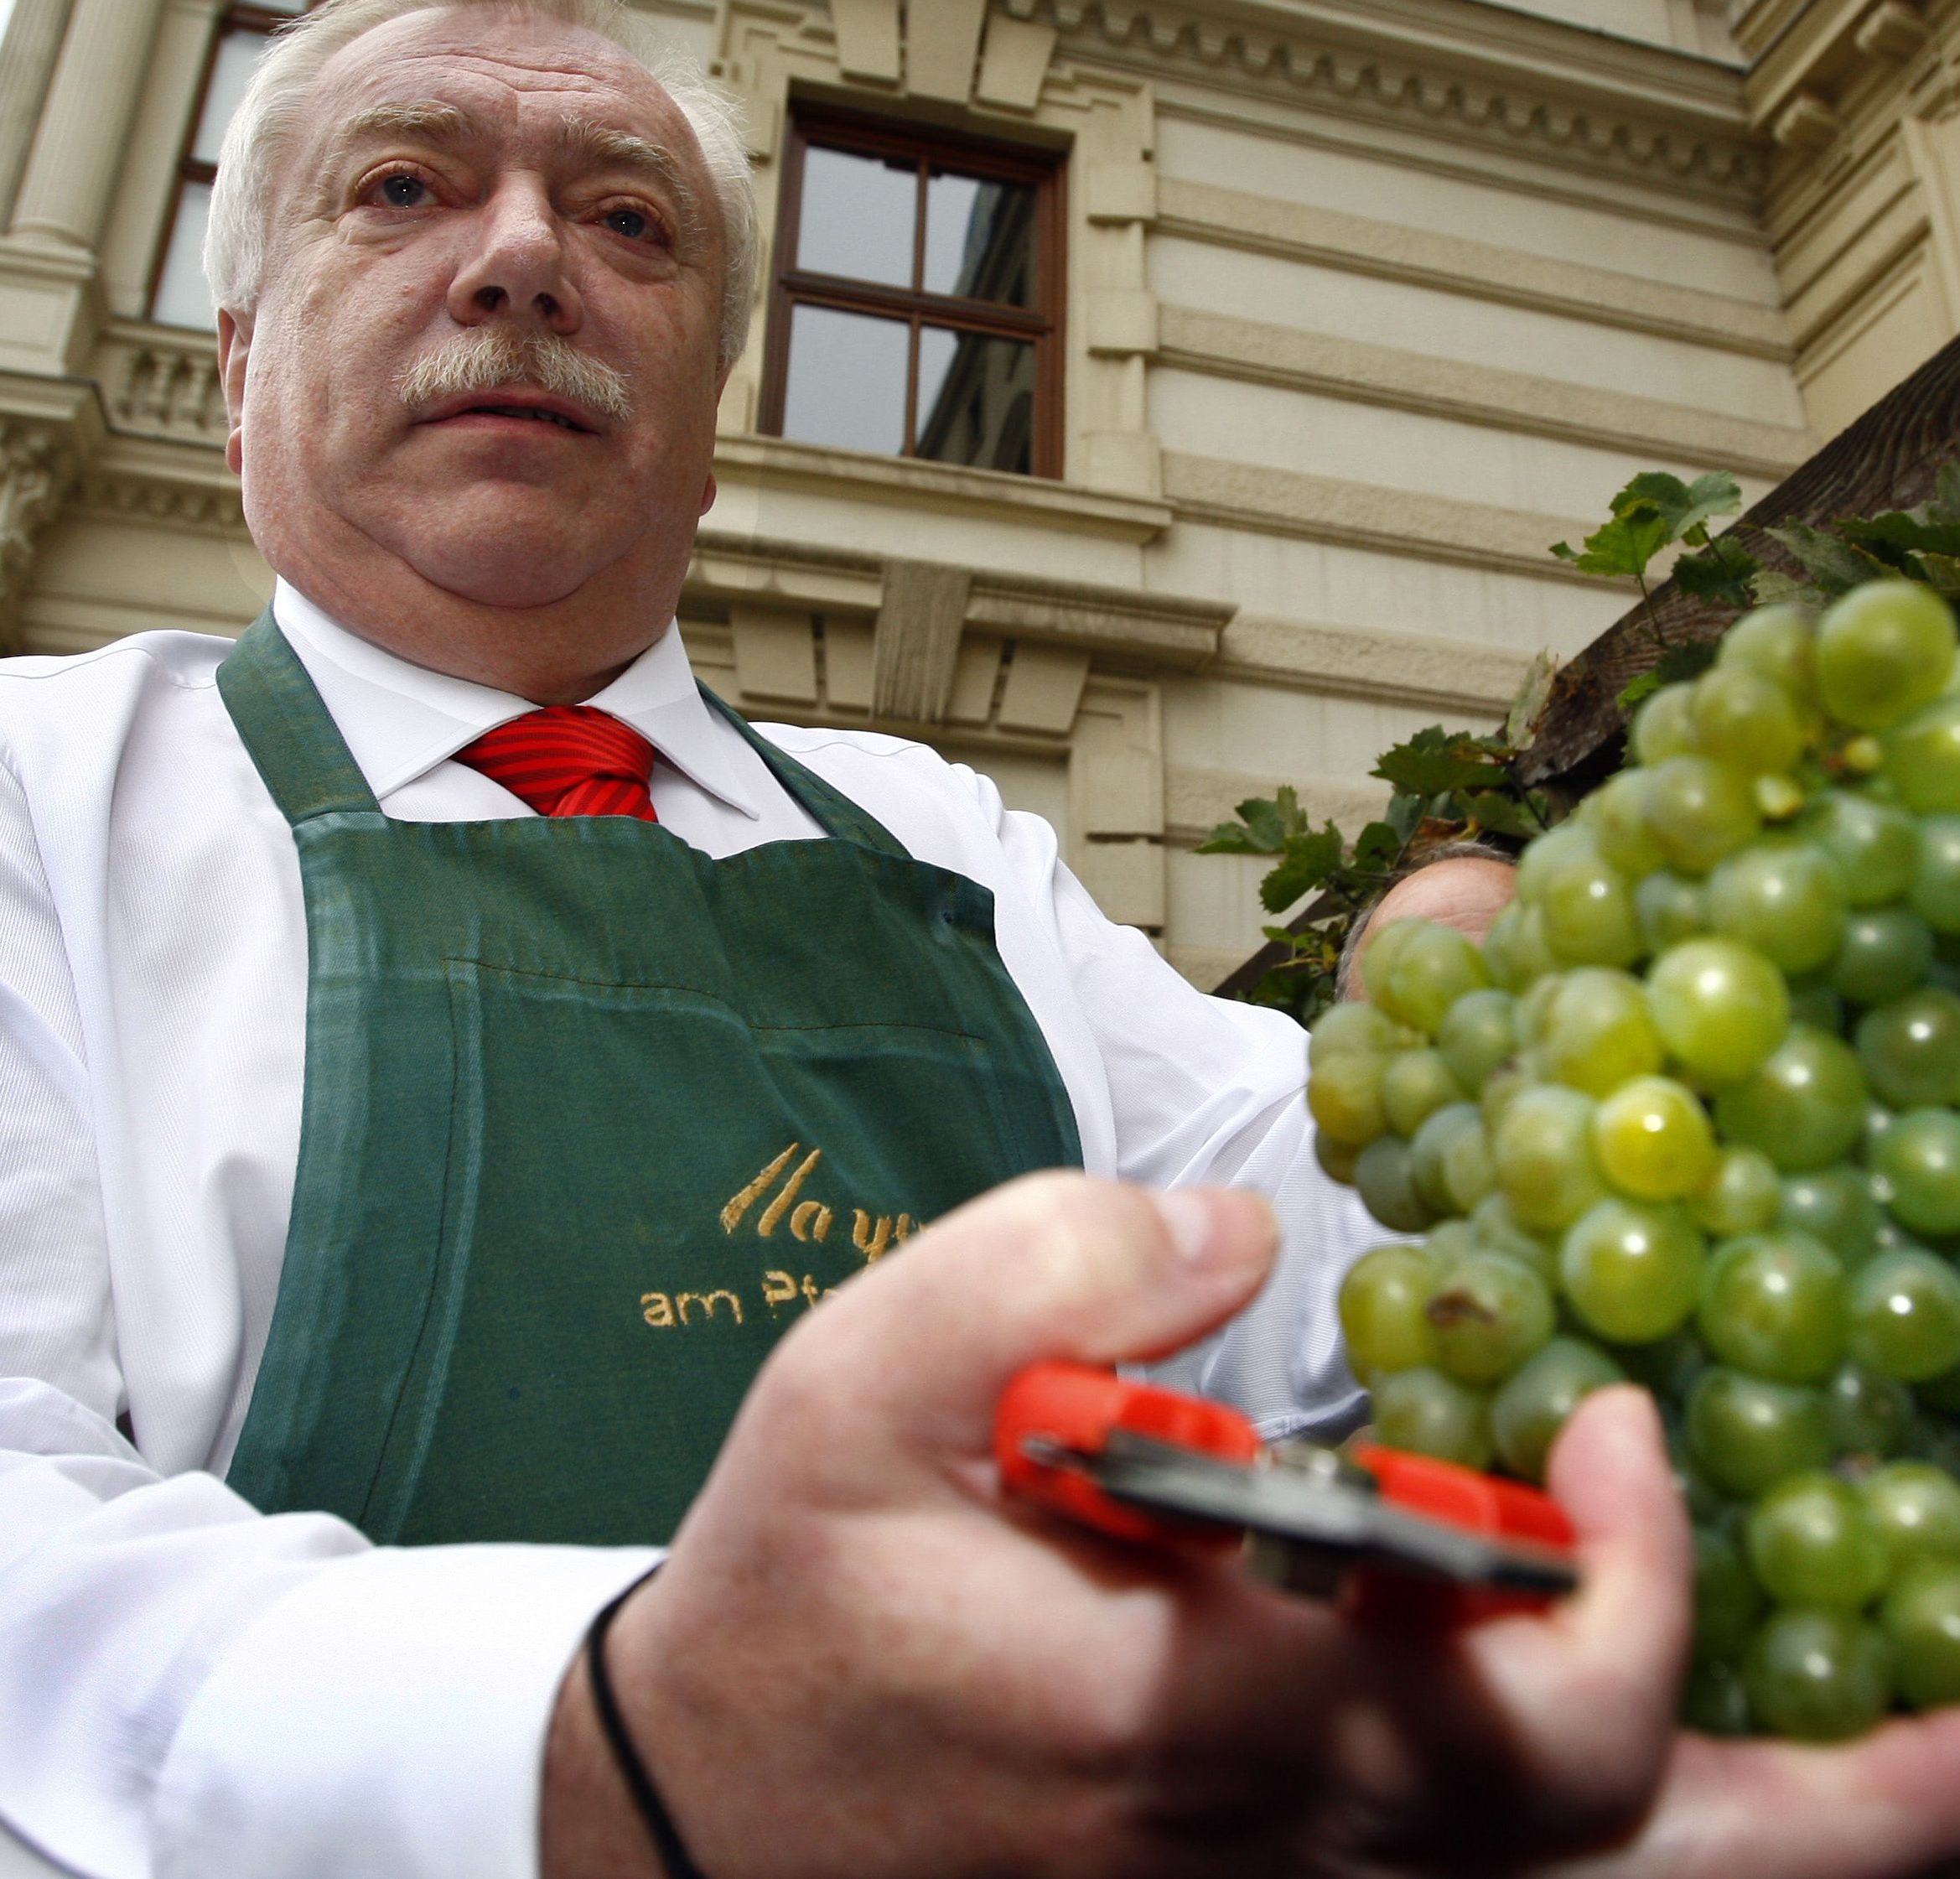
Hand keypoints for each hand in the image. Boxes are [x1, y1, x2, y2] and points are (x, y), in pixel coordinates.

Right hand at [541, 1172, 1959, 1877]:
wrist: (718, 1813)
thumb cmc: (803, 1599)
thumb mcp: (854, 1390)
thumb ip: (1042, 1273)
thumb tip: (1248, 1247)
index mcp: (1207, 1720)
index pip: (1512, 1711)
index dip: (1625, 1569)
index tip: (1623, 1418)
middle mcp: (1286, 1846)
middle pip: (1623, 1866)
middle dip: (1839, 1801)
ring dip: (1771, 1831)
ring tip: (1919, 1759)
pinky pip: (1501, 1878)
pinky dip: (1630, 1827)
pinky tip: (1687, 1762)